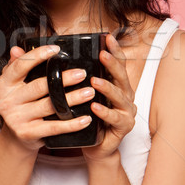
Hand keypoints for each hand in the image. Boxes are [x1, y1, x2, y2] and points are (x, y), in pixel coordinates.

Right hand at [0, 45, 93, 152]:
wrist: (15, 137)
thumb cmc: (19, 104)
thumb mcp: (14, 84)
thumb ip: (16, 66)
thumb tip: (17, 49)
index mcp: (2, 85)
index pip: (20, 66)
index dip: (37, 56)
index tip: (56, 49)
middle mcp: (6, 101)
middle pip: (40, 86)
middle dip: (64, 79)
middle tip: (82, 74)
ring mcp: (16, 119)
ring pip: (50, 105)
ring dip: (73, 99)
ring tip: (89, 92)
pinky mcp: (27, 133)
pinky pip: (54, 127)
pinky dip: (72, 124)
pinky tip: (85, 118)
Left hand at [83, 34, 136, 161]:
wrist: (95, 147)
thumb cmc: (88, 118)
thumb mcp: (84, 95)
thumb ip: (78, 78)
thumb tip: (56, 58)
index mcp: (118, 85)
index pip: (118, 64)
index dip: (114, 50)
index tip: (107, 37)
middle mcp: (126, 96)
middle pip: (121, 77)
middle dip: (112, 64)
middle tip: (102, 54)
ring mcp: (127, 111)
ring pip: (120, 97)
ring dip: (107, 88)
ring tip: (94, 81)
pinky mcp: (124, 127)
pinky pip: (115, 118)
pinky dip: (105, 112)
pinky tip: (95, 107)